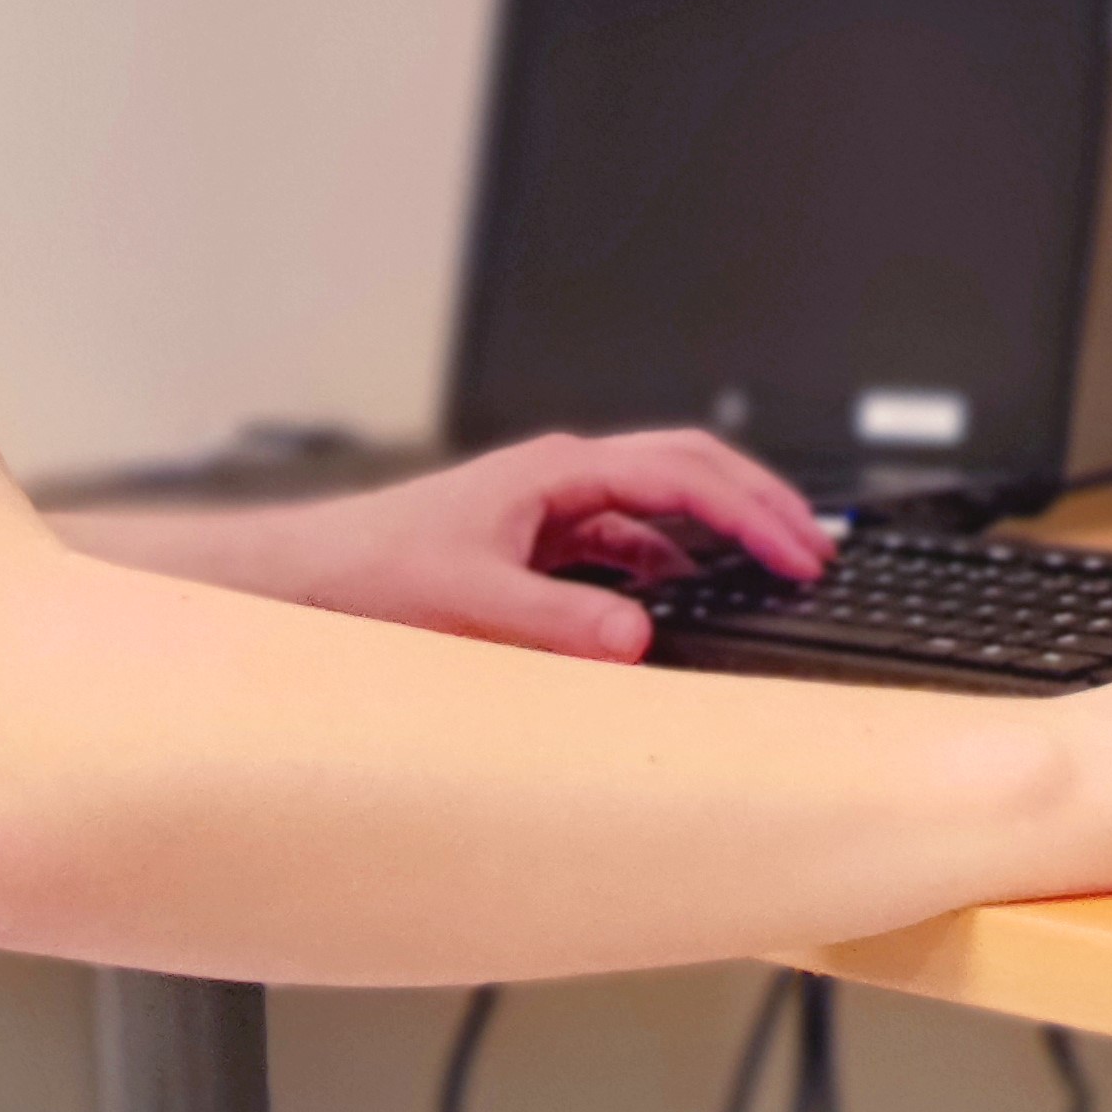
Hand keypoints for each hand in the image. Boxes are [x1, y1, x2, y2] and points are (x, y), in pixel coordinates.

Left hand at [60, 429, 828, 659]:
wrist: (299, 583)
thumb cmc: (365, 573)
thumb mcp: (467, 601)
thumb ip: (556, 622)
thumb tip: (635, 639)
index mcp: (555, 472)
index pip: (684, 474)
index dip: (753, 510)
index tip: (798, 551)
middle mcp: (560, 482)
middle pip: (688, 474)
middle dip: (757, 507)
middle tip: (812, 551)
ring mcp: (550, 513)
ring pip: (659, 510)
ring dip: (716, 537)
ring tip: (768, 572)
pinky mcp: (535, 551)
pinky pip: (624, 550)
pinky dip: (668, 570)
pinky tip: (683, 606)